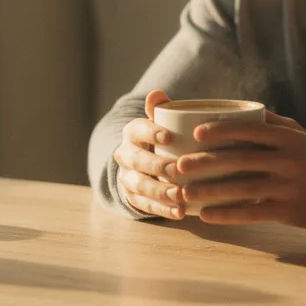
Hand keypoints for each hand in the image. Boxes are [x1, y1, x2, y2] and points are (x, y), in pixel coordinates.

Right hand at [113, 90, 184, 219]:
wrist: (142, 163)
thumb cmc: (161, 138)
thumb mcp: (160, 122)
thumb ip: (161, 109)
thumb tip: (157, 93)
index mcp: (131, 133)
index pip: (137, 130)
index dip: (150, 132)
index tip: (169, 136)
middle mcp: (124, 154)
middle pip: (138, 160)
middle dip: (157, 166)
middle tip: (178, 169)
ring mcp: (126, 177)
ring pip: (140, 185)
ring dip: (160, 191)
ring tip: (180, 195)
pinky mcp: (132, 197)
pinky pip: (145, 205)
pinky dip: (163, 210)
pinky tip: (180, 212)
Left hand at [175, 110, 305, 228]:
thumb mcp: (296, 133)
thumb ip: (268, 121)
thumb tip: (232, 108)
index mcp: (286, 138)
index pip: (250, 131)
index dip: (222, 131)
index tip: (196, 133)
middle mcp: (288, 161)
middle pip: (240, 161)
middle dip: (206, 163)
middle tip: (178, 166)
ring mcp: (288, 187)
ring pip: (243, 189)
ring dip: (210, 192)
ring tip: (184, 193)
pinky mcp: (288, 212)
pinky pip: (252, 213)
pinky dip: (227, 215)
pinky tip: (205, 215)